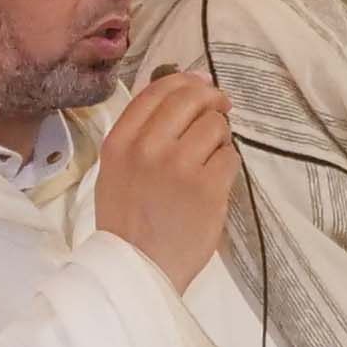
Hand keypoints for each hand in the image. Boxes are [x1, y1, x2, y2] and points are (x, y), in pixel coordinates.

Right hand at [93, 70, 238, 292]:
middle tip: (221, 109)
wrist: (139, 266)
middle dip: (212, 100)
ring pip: (215, 125)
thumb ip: (141, 132)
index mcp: (120, 141)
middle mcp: (147, 147)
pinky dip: (226, 166)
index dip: (184, 80)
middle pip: (190, 98)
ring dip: (219, 138)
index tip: (201, 84)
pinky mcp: (208, 186)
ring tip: (209, 160)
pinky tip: (214, 182)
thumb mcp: (116, 169)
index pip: (156, 91)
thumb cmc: (128, 220)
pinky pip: (229, 157)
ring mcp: (179, 165)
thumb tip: (183, 93)